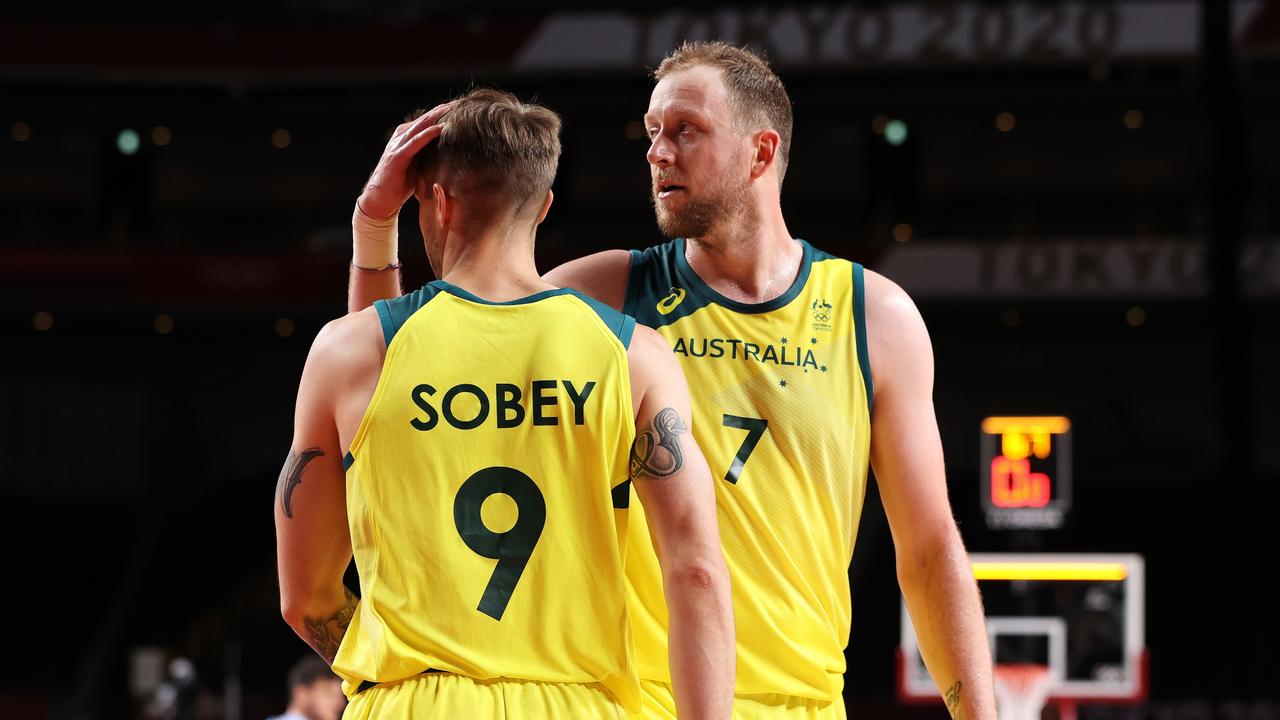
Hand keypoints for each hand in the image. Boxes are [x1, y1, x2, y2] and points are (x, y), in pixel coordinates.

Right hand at [356, 102, 453, 219]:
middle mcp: (401, 137)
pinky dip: (427, 134)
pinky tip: (440, 129)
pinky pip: (415, 142)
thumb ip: (429, 154)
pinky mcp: (397, 157)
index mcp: (407, 137)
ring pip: (420, 126)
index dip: (444, 113)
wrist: (381, 200)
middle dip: (443, 110)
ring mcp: (398, 145)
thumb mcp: (419, 164)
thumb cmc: (401, 184)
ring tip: (453, 109)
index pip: (428, 121)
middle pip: (425, 119)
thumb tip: (451, 150)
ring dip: (437, 117)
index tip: (462, 107)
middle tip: (460, 102)